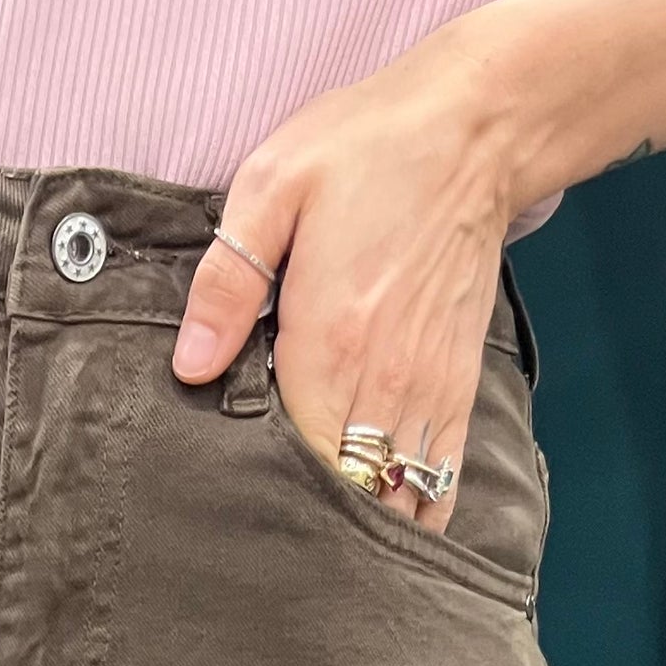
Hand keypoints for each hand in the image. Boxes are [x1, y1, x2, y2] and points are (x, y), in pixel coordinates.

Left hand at [171, 29, 515, 530]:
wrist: (475, 130)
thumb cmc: (368, 150)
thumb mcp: (273, 187)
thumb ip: (228, 281)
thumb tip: (190, 367)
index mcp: (327, 342)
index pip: (290, 459)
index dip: (261, 488)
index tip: (233, 493)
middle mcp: (383, 382)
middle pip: (341, 493)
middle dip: (305, 518)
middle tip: (265, 528)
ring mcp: (428, 393)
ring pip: (394, 502)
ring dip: (359, 522)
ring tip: (321, 534)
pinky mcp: (459, 390)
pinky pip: (441, 485)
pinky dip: (414, 515)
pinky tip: (381, 524)